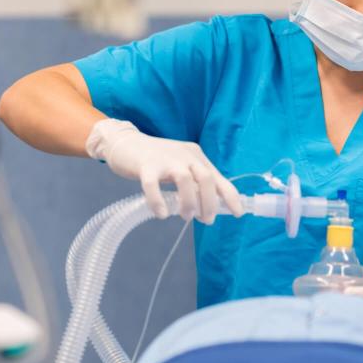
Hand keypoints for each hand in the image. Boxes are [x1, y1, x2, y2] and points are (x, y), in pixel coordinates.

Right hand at [85, 119, 243, 222]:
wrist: (125, 143)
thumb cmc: (155, 159)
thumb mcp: (180, 165)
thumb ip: (194, 181)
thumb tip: (209, 206)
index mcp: (195, 155)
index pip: (218, 177)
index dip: (230, 196)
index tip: (238, 213)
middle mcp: (184, 155)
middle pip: (206, 178)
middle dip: (209, 203)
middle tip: (206, 220)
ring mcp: (164, 159)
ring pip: (184, 181)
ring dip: (189, 203)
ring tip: (185, 216)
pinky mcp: (145, 166)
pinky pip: (153, 186)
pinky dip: (158, 202)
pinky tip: (161, 214)